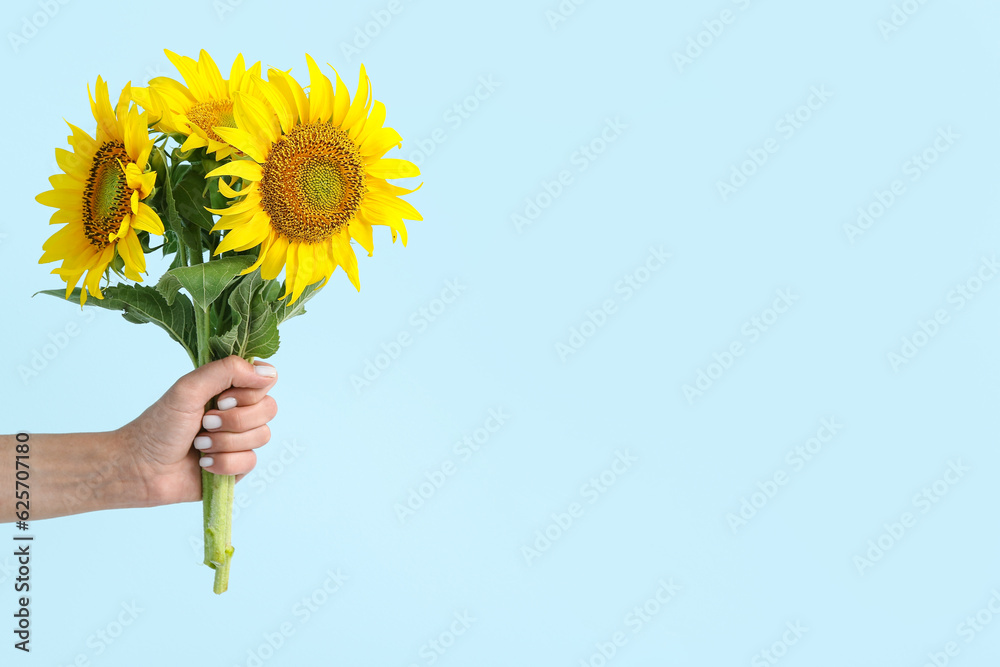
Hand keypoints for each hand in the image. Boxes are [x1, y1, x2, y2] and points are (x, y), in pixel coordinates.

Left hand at [118, 356, 278, 506]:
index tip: (222, 398)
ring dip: (225, 442)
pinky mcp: (238, 466)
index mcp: (229, 388)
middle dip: (234, 420)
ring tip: (199, 446)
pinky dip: (224, 463)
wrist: (140, 468)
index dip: (250, 391)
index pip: (266, 380)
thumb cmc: (159, 426)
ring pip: (261, 436)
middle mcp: (238, 411)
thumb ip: (227, 371)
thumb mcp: (189, 389)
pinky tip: (204, 464)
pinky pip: (250, 462)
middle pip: (269, 409)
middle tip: (204, 423)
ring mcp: (240, 440)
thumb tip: (267, 372)